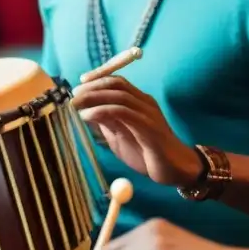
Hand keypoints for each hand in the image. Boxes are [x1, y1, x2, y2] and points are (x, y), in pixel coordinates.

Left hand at [72, 75, 202, 186]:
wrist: (175, 170)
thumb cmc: (147, 154)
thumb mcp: (120, 137)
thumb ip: (107, 123)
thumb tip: (86, 111)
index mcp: (140, 102)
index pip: (117, 81)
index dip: (97, 79)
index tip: (78, 84)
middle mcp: (145, 103)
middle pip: (117, 84)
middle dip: (92, 86)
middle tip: (73, 94)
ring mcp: (149, 114)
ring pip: (120, 95)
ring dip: (94, 97)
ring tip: (76, 104)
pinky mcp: (149, 128)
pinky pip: (124, 113)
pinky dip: (103, 111)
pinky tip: (88, 116)